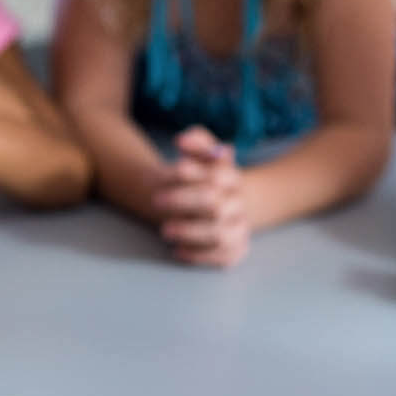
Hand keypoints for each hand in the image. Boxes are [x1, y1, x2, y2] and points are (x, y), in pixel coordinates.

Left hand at [151, 126, 249, 266]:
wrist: (217, 204)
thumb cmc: (201, 178)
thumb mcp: (201, 155)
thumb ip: (197, 142)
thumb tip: (183, 139)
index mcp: (232, 177)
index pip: (216, 175)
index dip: (193, 172)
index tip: (172, 170)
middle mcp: (239, 203)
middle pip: (213, 204)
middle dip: (183, 201)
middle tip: (155, 201)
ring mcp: (240, 226)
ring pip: (218, 234)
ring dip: (189, 232)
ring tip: (164, 230)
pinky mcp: (236, 248)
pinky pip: (222, 256)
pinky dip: (199, 255)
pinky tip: (177, 250)